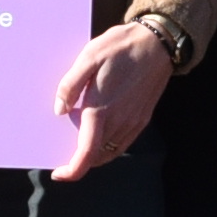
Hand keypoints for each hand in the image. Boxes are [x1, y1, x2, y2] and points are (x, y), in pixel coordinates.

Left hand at [53, 17, 176, 180]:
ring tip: (80, 139)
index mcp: (102, 109)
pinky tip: (100, 131)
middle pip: (96, 156)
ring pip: (110, 151)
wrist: (158, 43)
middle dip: (79, 160)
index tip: (59, 173)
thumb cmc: (121, 46)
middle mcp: (119, 121)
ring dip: (93, 153)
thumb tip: (59, 110)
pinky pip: (123, 142)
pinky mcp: (143, 118)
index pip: (86, 153)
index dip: (72, 170)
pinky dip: (108, 146)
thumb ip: (70, 85)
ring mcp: (133, 121)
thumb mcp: (89, 56)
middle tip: (63, 150)